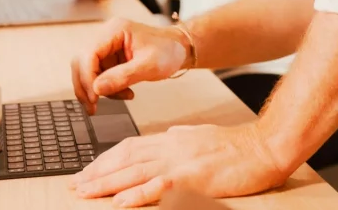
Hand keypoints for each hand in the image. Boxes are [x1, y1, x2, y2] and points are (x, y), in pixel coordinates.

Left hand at [70, 123, 288, 206]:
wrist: (262, 147)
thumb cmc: (236, 146)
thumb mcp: (201, 135)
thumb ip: (182, 137)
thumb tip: (168, 135)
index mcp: (172, 138)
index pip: (130, 146)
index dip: (105, 158)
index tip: (88, 170)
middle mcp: (171, 146)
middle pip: (125, 158)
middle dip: (97, 172)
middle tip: (75, 184)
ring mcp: (180, 161)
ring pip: (134, 171)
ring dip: (106, 183)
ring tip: (85, 193)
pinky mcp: (192, 177)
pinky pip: (158, 187)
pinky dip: (136, 195)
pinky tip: (120, 202)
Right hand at [71, 18, 189, 113]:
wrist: (179, 49)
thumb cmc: (168, 51)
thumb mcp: (149, 65)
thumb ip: (123, 76)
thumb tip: (97, 89)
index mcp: (115, 30)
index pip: (89, 53)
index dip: (88, 77)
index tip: (95, 98)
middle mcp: (107, 36)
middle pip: (82, 61)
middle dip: (86, 86)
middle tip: (93, 108)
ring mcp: (107, 47)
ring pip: (87, 71)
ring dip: (98, 89)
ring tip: (121, 97)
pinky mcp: (109, 58)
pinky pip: (99, 76)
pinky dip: (107, 88)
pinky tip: (124, 92)